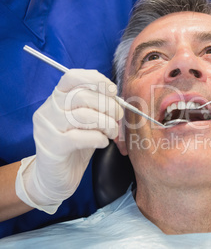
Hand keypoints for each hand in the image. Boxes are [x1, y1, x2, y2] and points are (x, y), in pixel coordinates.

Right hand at [15, 69, 123, 213]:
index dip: (96, 80)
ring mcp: (48, 128)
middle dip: (108, 105)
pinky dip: (98, 138)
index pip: (72, 77)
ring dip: (106, 123)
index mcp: (57, 99)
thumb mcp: (88, 122)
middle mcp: (48, 110)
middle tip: (118, 117)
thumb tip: (119, 100)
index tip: (112, 91)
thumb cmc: (75, 146)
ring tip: (112, 132)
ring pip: (83, 115)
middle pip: (82, 96)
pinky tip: (103, 142)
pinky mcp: (52, 147)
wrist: (55, 178)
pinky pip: (79, 137)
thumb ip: (98, 108)